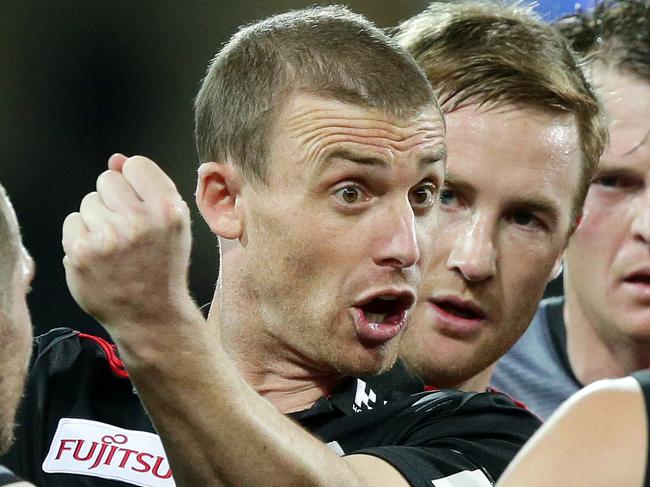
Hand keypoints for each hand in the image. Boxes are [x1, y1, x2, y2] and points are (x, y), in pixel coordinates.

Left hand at [62, 154, 193, 340]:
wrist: (151, 314)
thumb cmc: (163, 266)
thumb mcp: (173, 225)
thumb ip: (150, 187)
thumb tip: (116, 159)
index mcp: (168, 210)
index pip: (135, 165)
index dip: (134, 183)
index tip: (139, 204)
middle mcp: (139, 221)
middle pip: (107, 179)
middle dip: (114, 200)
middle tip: (127, 229)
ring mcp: (109, 237)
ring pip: (88, 202)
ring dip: (97, 220)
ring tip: (115, 245)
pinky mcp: (82, 253)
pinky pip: (72, 223)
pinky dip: (81, 237)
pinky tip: (99, 255)